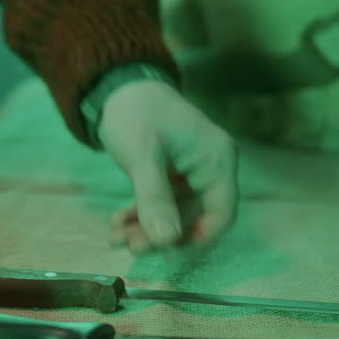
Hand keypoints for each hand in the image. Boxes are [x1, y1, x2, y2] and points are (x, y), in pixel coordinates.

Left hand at [99, 80, 238, 254]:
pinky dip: (141, 216)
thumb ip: (155, 197)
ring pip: (175, 215)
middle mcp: (211, 168)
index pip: (222, 212)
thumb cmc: (136, 112)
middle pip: (196, 218)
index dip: (199, 237)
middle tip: (130, 247)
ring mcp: (193, 173)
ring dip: (147, 229)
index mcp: (218, 159)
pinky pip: (163, 204)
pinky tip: (118, 224)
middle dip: (162, 235)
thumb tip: (166, 241)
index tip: (168, 251)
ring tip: (116, 238)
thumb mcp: (143, 155)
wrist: (119, 87)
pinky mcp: (175, 175)